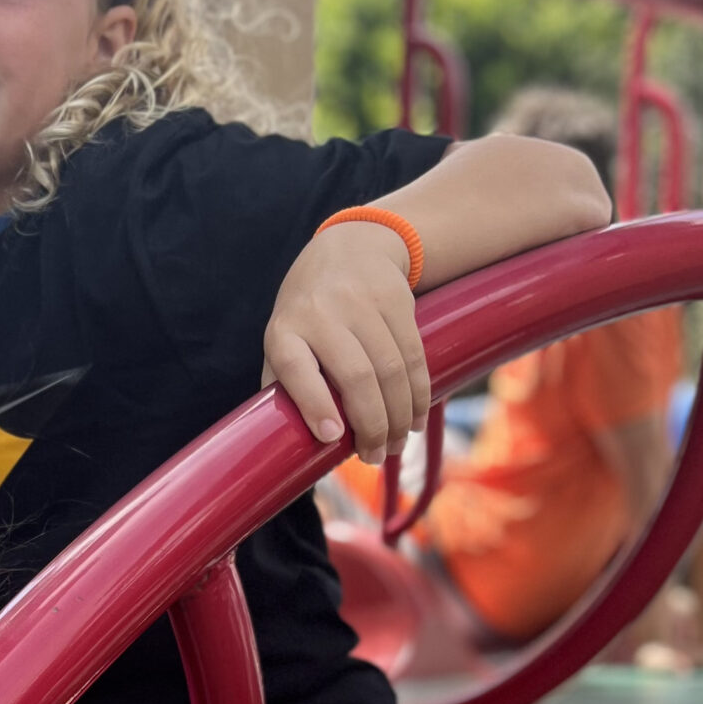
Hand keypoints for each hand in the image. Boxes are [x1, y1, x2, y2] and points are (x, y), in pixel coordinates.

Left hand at [262, 221, 431, 466]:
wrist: (350, 247)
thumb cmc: (307, 314)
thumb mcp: (283, 341)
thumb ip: (283, 387)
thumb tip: (286, 447)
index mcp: (285, 330)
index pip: (298, 368)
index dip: (315, 404)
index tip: (333, 437)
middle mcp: (322, 313)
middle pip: (357, 376)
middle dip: (372, 425)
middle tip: (375, 456)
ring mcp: (361, 303)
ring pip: (392, 369)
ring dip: (399, 416)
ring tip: (395, 444)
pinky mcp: (397, 299)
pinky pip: (414, 355)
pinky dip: (418, 393)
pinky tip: (414, 418)